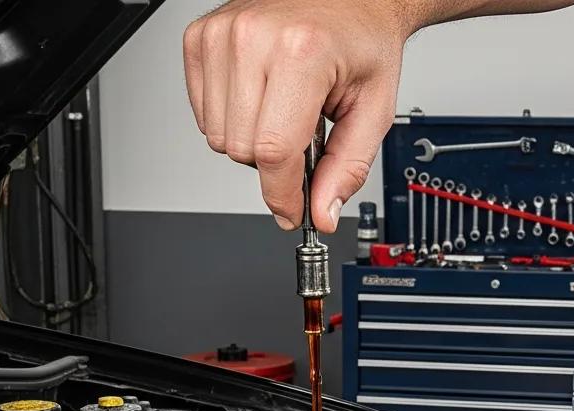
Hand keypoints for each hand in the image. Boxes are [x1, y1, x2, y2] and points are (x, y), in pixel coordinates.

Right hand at [183, 0, 409, 231]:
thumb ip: (348, 169)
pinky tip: (261, 101)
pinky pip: (203, 115)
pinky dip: (231, 122)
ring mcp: (222, 34)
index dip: (283, 195)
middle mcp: (254, 37)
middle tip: (303, 140)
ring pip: (219, 138)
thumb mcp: (374, 111)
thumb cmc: (362, 44)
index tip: (293, 212)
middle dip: (274, 166)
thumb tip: (322, 212)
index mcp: (302, 52)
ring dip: (251, 143)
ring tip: (283, 114)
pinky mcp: (200, 38)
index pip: (274, 150)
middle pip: (243, 151)